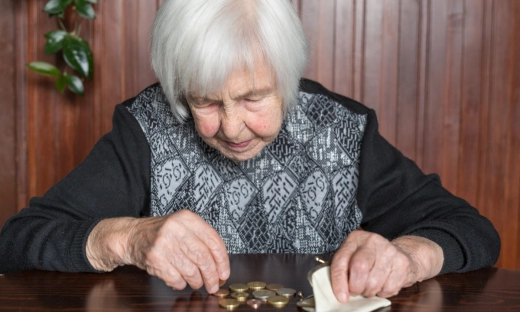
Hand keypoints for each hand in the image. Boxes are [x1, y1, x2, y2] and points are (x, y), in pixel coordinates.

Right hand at [86, 210, 229, 293]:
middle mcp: (176, 228)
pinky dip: (180, 284)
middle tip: (213, 285)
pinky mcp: (154, 258)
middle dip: (211, 276)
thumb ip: (201, 240)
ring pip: (191, 271)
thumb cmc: (161, 233)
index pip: (213, 241)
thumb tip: (220, 266)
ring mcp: (164, 243)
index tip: (224, 273)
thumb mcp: (182, 226)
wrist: (131, 236)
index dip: (222, 260)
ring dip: (196, 281)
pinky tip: (179, 280)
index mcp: (187, 218)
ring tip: (196, 282)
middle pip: (203, 258)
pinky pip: (176, 279)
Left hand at [330, 230, 442, 302]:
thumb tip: (340, 293)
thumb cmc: (373, 259)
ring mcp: (389, 250)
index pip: (341, 261)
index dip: (339, 282)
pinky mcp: (402, 262)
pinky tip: (384, 284)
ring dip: (370, 291)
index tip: (341, 297)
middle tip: (357, 291)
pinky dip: (383, 292)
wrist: (403, 253)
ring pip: (374, 282)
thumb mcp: (354, 257)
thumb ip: (344, 270)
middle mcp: (372, 240)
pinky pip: (389, 288)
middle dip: (356, 287)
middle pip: (359, 269)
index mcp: (355, 238)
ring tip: (371, 286)